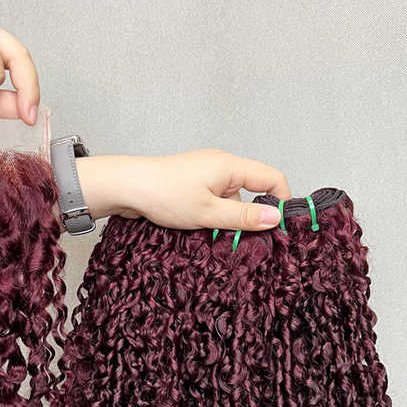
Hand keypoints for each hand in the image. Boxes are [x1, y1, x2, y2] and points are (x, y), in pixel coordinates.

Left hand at [77, 149, 289, 229]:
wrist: (125, 187)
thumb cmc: (164, 194)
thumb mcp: (209, 212)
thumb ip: (244, 216)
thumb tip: (276, 218)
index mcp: (231, 166)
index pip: (272, 178)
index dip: (281, 202)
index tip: (279, 227)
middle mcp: (221, 166)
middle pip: (252, 191)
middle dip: (251, 216)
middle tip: (243, 240)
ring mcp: (205, 175)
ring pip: (231, 200)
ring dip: (227, 219)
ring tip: (212, 235)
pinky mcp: (192, 184)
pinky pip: (213, 201)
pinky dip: (212, 216)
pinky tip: (200, 229)